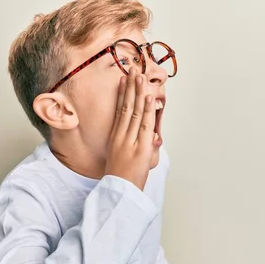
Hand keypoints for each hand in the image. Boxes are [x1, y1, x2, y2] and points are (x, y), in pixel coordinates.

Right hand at [104, 67, 156, 189]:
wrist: (118, 193)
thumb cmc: (120, 179)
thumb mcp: (120, 159)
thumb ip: (129, 145)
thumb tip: (143, 137)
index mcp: (115, 138)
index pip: (119, 111)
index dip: (122, 94)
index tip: (124, 80)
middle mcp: (121, 137)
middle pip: (126, 107)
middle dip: (130, 87)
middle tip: (133, 69)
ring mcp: (131, 142)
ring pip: (135, 112)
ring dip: (138, 93)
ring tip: (140, 76)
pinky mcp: (141, 148)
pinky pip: (145, 126)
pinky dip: (147, 111)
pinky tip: (148, 97)